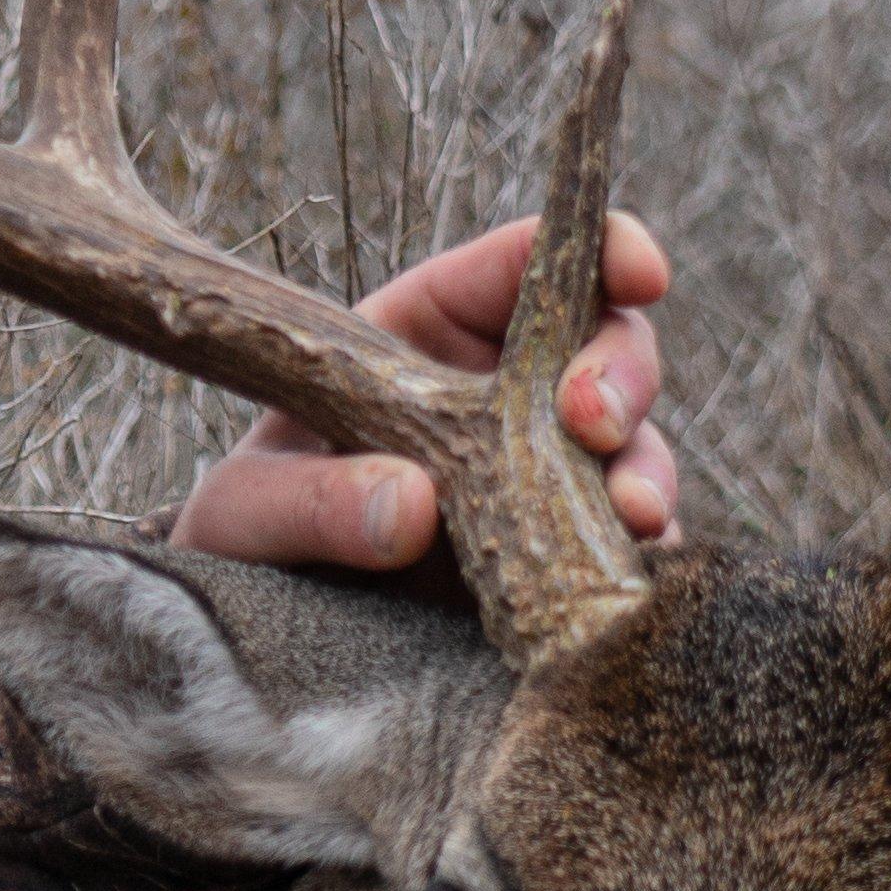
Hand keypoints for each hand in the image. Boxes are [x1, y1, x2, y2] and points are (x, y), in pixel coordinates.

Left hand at [166, 207, 677, 570]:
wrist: (251, 642)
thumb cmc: (248, 539)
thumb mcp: (245, 510)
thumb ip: (308, 500)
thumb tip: (411, 506)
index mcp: (430, 332)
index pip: (530, 263)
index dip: (602, 248)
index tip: (640, 273)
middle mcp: (506, 395)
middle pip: (611, 348)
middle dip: (622, 375)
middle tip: (593, 424)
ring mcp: (547, 480)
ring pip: (637, 451)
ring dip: (646, 476)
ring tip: (633, 517)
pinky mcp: (567, 563)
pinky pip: (629, 553)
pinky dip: (643, 563)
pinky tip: (630, 584)